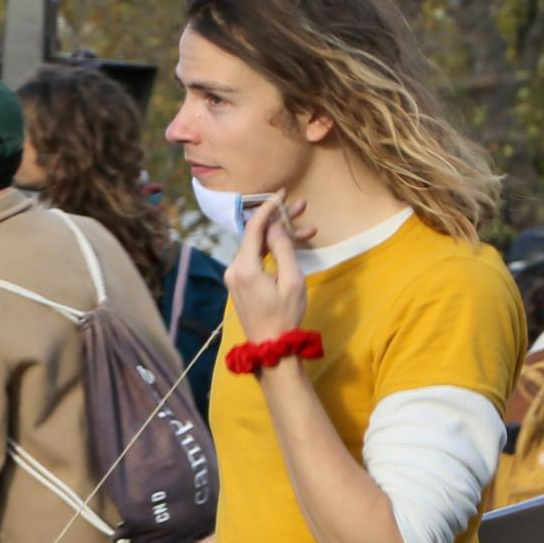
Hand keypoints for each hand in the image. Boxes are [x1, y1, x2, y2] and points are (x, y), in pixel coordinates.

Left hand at [226, 197, 312, 344]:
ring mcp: (235, 277)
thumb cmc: (284, 316)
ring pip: (258, 247)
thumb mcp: (292, 281)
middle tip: (303, 208)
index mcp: (244, 268)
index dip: (268, 208)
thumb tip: (276, 226)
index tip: (282, 194)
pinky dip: (273, 252)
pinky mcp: (240, 284)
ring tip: (309, 229)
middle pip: (256, 236)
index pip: (253, 228)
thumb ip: (284, 251)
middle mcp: (234, 269)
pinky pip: (255, 259)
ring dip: (280, 237)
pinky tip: (293, 247)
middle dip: (280, 221)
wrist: (271, 348)